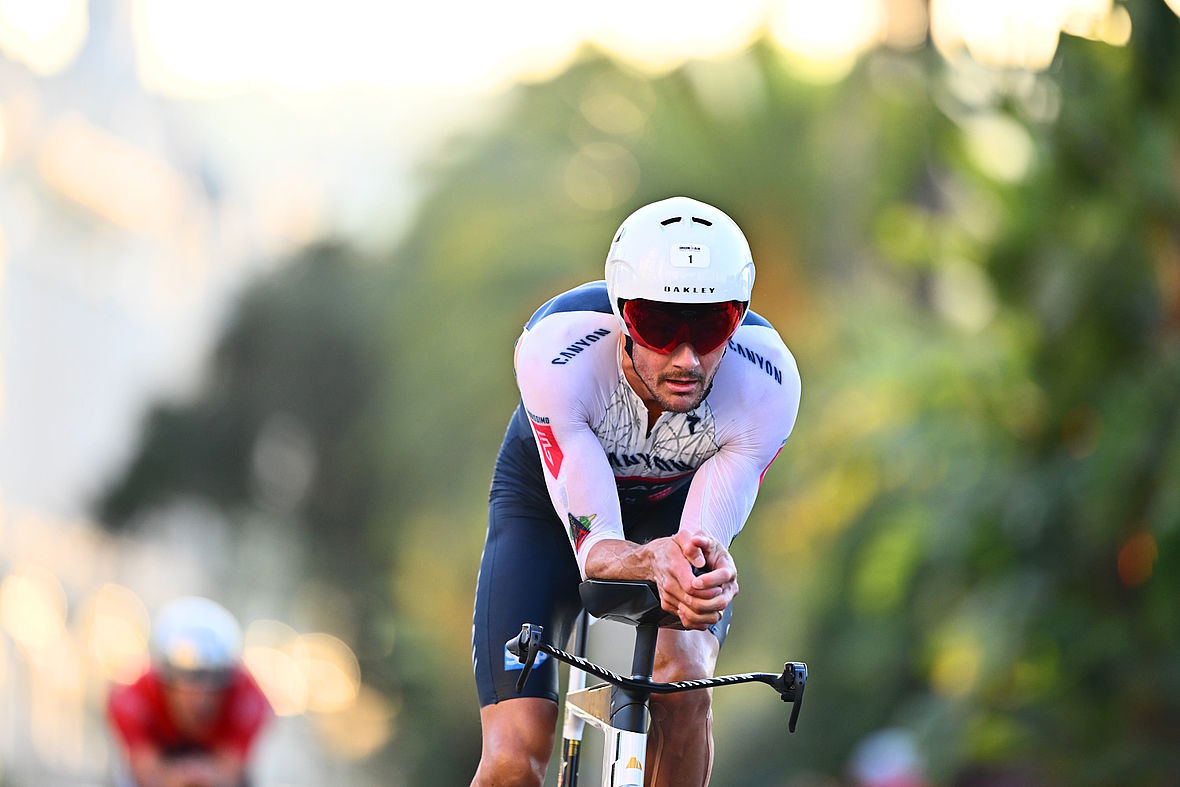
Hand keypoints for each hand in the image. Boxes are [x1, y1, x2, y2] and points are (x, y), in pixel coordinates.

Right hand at [582, 534, 738, 629]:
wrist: (652, 559)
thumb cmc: (670, 548)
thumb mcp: (682, 537)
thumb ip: (692, 546)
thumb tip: (700, 561)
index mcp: (674, 567)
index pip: (692, 587)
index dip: (708, 590)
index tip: (718, 587)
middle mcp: (669, 585)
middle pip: (693, 603)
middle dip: (712, 604)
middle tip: (723, 598)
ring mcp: (667, 597)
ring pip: (690, 615)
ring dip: (708, 614)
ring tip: (719, 607)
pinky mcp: (668, 606)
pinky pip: (685, 620)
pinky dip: (700, 621)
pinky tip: (709, 614)